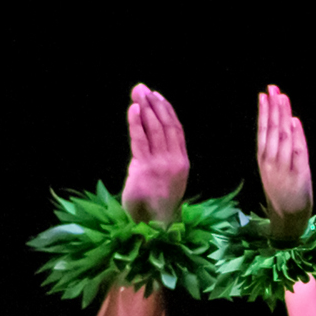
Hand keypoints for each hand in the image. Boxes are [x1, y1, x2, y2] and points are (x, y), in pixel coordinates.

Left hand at [121, 84, 188, 224]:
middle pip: (166, 125)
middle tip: (144, 88)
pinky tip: (133, 109)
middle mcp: (175, 161)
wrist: (153, 227)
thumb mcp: (167, 179)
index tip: (158, 96)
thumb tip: (152, 138)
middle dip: (155, 104)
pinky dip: (136, 123)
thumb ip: (163, 159)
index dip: (167, 110)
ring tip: (138, 92)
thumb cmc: (157, 205)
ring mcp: (160, 164)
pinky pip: (140, 140)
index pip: (177, 130)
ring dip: (145, 108)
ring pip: (154, 129)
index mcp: (183, 163)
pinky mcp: (144, 169)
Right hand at [257, 84, 313, 239]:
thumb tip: (288, 122)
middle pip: (272, 130)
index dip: (264, 111)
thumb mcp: (275, 170)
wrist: (287, 219)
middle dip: (273, 107)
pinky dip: (296, 136)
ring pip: (283, 137)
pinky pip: (297, 151)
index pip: (263, 130)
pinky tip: (295, 121)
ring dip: (283, 116)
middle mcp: (271, 161)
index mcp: (264, 159)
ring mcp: (284, 168)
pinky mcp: (298, 175)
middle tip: (274, 88)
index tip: (265, 94)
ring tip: (283, 98)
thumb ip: (279, 148)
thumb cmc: (282, 193)